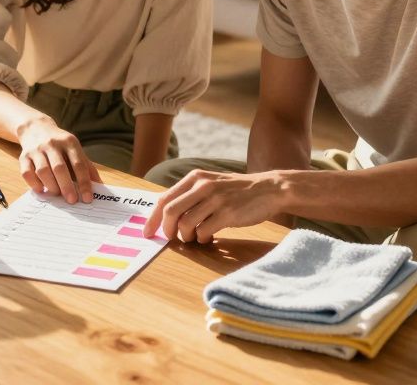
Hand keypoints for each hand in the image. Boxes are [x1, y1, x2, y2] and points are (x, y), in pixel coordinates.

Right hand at [16, 117, 100, 203]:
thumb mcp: (75, 149)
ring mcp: (36, 150)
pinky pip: (27, 173)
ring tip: (57, 194)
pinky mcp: (24, 156)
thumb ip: (87, 166)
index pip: (79, 164)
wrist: (36, 128)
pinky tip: (42, 190)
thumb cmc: (60, 144)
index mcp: (69, 142)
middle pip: (60, 168)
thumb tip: (99, 186)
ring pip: (43, 171)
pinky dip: (35, 184)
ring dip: (51, 186)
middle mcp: (52, 144)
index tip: (88, 198)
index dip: (84, 182)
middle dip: (67, 186)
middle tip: (72, 200)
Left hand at [143, 170, 285, 243]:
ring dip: (187, 237)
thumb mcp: (210, 183)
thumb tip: (165, 214)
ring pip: (186, 224)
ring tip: (195, 237)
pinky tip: (209, 237)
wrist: (268, 189)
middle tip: (171, 239)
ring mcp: (216, 199)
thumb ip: (190, 194)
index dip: (153, 218)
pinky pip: (204, 232)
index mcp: (195, 177)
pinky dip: (202, 239)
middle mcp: (203, 185)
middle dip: (167, 230)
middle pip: (170, 212)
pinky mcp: (228, 213)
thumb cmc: (236, 190)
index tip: (148, 233)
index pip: (164, 199)